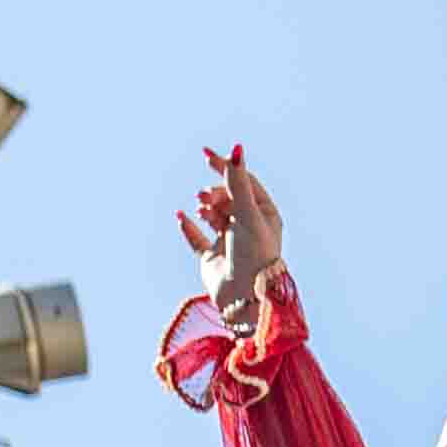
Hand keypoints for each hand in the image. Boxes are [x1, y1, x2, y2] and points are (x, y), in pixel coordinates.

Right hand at [176, 146, 285, 322]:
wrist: (245, 297)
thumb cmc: (254, 254)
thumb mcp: (247, 214)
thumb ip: (238, 183)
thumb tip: (236, 149)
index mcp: (264, 215)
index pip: (244, 183)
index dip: (226, 168)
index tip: (207, 155)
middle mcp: (248, 227)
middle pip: (227, 197)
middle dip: (214, 192)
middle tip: (206, 197)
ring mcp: (229, 242)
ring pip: (212, 214)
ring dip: (205, 207)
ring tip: (202, 208)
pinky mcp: (212, 258)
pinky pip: (197, 239)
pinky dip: (189, 227)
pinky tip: (181, 216)